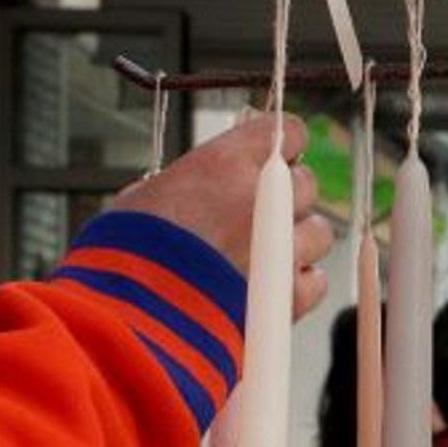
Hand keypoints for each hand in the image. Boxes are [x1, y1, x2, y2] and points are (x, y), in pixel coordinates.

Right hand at [108, 113, 336, 318]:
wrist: (138, 315)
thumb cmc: (127, 255)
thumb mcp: (145, 197)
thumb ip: (187, 184)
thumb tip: (194, 188)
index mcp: (227, 163)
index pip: (286, 132)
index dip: (283, 144)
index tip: (276, 155)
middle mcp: (263, 200)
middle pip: (306, 183)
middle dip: (288, 195)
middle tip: (262, 212)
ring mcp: (282, 249)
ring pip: (320, 231)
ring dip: (298, 238)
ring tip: (268, 254)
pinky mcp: (289, 295)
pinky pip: (317, 280)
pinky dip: (301, 281)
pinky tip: (275, 284)